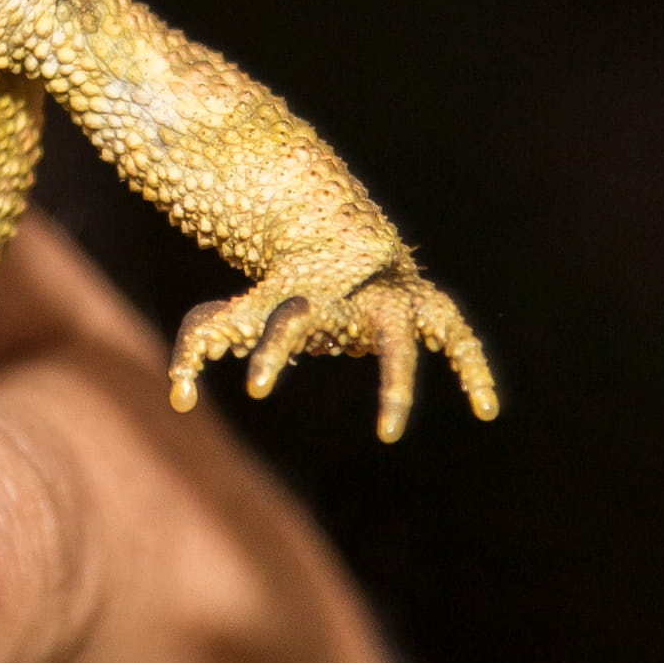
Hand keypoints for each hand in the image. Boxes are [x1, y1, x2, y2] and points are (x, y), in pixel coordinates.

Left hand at [168, 256, 498, 444]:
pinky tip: (486, 409)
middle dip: (384, 378)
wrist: (337, 230)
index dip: (273, 354)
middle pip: (378, 333)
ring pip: (413, 338)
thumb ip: (202, 344)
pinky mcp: (427, 307)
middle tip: (382, 430)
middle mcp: (360, 294)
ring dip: (403, 382)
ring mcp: (397, 298)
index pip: (292, 323)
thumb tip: (177, 399)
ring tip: (390, 432)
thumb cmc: (284, 285)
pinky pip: (457, 335)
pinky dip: (473, 367)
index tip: (257, 388)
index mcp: (314, 292)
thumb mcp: (239, 310)